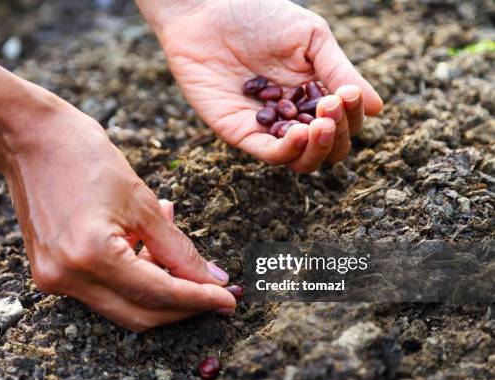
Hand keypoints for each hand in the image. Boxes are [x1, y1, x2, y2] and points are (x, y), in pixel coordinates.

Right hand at [5, 104, 235, 331]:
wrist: (29, 138)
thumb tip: (211, 279)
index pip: (159, 293)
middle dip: (182, 306)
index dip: (199, 299)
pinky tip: (144, 246)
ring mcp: (54, 279)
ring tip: (170, 246)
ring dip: (158, 289)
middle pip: (140, 314)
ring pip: (122, 306)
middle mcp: (67, 277)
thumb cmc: (84, 156)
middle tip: (214, 290)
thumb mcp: (142, 201)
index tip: (229, 300)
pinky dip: (132, 277)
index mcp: (91, 255)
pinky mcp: (50, 273)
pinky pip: (102, 290)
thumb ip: (178, 248)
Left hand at [138, 0, 382, 171]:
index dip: (352, 116)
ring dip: (318, 147)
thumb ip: (339, 70)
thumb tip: (376, 108)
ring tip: (321, 123)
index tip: (346, 94)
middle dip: (339, 134)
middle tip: (332, 107)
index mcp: (314, 94)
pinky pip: (269, 153)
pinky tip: (300, 132)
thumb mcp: (311, 38)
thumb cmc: (259, 15)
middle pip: (327, 148)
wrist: (207, 11)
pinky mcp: (239, 132)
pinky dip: (289, 150)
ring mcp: (267, 127)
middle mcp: (293, 116)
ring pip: (302, 160)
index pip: (344, 123)